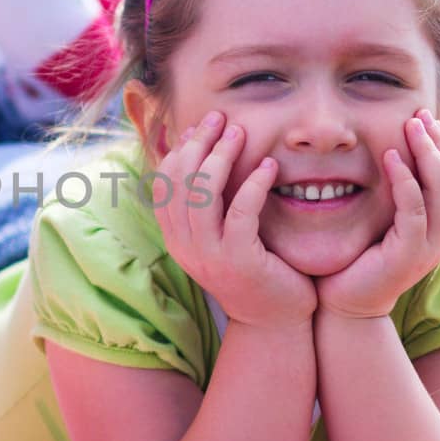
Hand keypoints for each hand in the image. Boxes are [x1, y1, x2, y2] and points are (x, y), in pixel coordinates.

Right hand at [152, 111, 316, 330]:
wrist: (276, 321)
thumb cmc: (257, 271)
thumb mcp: (225, 235)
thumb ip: (213, 204)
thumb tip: (207, 155)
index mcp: (177, 238)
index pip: (163, 184)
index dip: (180, 150)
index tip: (202, 126)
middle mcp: (186, 246)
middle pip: (180, 182)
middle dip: (199, 143)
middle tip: (222, 118)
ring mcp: (209, 255)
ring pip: (203, 194)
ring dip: (222, 157)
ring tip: (242, 133)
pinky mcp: (239, 261)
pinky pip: (240, 213)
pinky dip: (253, 183)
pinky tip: (269, 165)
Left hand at [317, 109, 439, 319]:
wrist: (342, 305)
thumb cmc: (355, 259)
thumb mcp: (377, 219)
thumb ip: (388, 192)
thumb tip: (388, 153)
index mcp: (437, 227)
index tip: (425, 117)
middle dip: (438, 143)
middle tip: (419, 115)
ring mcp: (428, 247)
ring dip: (426, 155)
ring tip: (410, 126)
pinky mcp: (408, 255)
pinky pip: (413, 211)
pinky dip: (405, 181)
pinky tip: (390, 157)